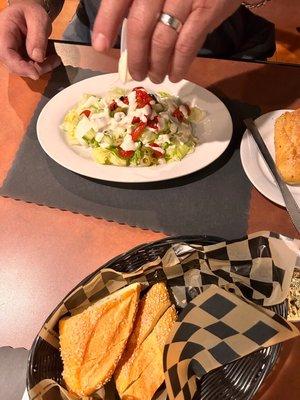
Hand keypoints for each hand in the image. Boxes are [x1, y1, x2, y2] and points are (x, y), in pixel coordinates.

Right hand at [0, 1, 60, 79]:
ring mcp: (10, 54)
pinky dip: (42, 67)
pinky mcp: (18, 59)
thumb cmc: (30, 13)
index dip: (20, 66)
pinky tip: (52, 60)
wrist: (29, 14)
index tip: (35, 73)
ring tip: (55, 59)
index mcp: (3, 32)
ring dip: (41, 68)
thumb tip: (37, 57)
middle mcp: (3, 45)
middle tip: (53, 61)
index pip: (6, 54)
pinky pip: (29, 68)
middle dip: (36, 68)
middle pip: (15, 65)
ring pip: (24, 70)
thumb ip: (38, 37)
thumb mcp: (38, 19)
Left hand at [92, 0, 241, 82]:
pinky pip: (187, 44)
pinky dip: (179, 64)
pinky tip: (174, 74)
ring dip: (156, 65)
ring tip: (155, 77)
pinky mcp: (207, 10)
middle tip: (136, 74)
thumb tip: (120, 37)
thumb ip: (138, 2)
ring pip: (163, 40)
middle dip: (136, 56)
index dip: (106, 22)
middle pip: (140, 25)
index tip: (99, 46)